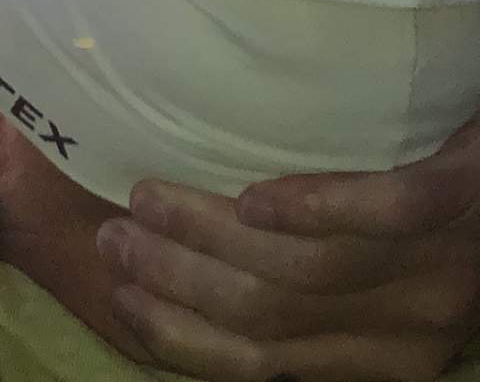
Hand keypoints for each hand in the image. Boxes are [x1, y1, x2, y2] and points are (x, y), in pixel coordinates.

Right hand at [98, 114, 479, 381]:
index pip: (259, 363)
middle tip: (113, 239)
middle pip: (271, 316)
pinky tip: (252, 197)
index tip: (118, 296)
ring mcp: (439, 265)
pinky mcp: (460, 198)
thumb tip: (183, 277)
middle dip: (176, 282)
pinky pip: (382, 214)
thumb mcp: (376, 282)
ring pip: (310, 271)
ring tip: (146, 199)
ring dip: (212, 237)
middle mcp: (411, 327)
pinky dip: (311, 209)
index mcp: (380, 358)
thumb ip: (303, 291)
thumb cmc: (437, 226)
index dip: (179, 336)